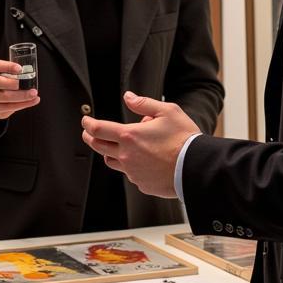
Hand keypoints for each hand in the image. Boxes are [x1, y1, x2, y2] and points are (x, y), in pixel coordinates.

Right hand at [0, 60, 39, 124]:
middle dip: (13, 83)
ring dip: (22, 96)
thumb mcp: (2, 73)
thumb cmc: (0, 82)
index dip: (7, 66)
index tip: (20, 68)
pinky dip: (23, 104)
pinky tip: (32, 101)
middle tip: (26, 83)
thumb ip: (12, 72)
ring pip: (4, 97)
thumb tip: (30, 73)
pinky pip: (8, 107)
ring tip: (34, 94)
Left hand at [81, 91, 199, 198]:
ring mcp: (133, 172)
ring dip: (109, 153)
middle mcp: (127, 156)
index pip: (98, 130)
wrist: (198, 168)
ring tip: (116, 147)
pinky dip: (131, 166)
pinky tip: (142, 161)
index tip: (85, 121)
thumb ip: (144, 104)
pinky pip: (130, 175)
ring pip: (112, 162)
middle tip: (89, 133)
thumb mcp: (167, 112)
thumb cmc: (185, 139)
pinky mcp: (142, 184)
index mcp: (129, 136)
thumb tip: (128, 97)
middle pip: (98, 147)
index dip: (88, 124)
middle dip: (90, 138)